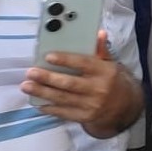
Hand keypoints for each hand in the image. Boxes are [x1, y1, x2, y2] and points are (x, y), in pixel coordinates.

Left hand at [22, 30, 142, 138]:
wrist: (125, 107)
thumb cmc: (112, 81)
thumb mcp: (110, 65)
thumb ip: (101, 51)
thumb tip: (99, 33)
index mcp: (105, 72)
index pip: (84, 64)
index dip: (65, 60)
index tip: (48, 56)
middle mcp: (98, 89)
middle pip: (69, 83)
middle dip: (48, 78)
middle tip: (31, 72)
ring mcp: (91, 105)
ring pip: (63, 98)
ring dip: (42, 92)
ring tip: (26, 86)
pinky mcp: (85, 117)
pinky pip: (64, 113)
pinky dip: (49, 108)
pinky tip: (38, 103)